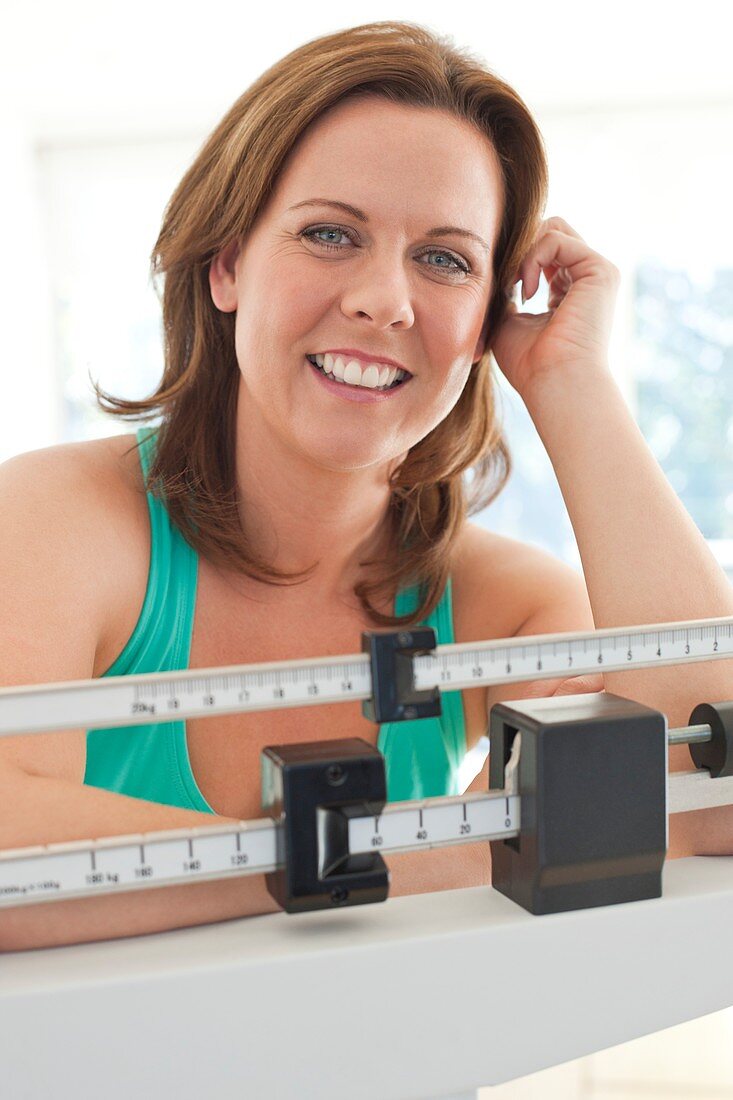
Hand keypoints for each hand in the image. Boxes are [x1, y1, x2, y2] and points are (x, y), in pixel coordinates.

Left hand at [491, 216, 620, 400]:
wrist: (554, 382)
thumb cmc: (530, 364)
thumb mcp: (508, 322)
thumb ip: (506, 293)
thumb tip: (497, 273)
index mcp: (567, 292)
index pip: (543, 251)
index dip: (515, 259)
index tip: (501, 289)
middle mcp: (585, 280)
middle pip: (550, 230)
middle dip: (520, 248)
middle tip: (506, 282)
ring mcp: (596, 273)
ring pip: (552, 228)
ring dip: (523, 253)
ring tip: (515, 287)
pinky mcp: (600, 270)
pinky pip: (555, 238)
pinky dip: (532, 258)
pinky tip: (526, 290)